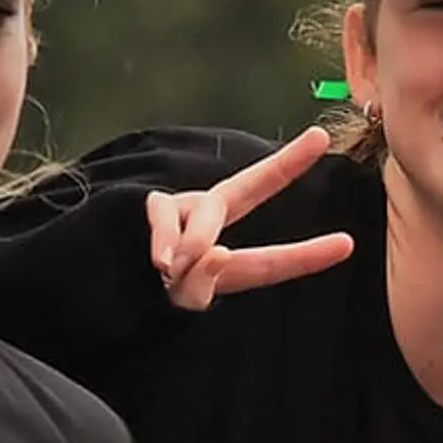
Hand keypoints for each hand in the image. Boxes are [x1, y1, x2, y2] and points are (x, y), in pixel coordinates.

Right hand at [147, 126, 355, 309]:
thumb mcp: (178, 304)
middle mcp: (208, 224)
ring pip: (209, 212)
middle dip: (286, 164)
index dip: (308, 256)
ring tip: (172, 267)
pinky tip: (160, 261)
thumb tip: (217, 253)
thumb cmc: (140, 297)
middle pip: (250, 188)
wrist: (95, 285)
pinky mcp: (152, 205)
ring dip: (197, 242)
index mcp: (225, 257)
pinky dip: (165, 240)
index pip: (271, 260)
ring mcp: (180, 210)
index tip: (347, 245)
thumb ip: (199, 286)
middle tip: (320, 139)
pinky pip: (166, 217)